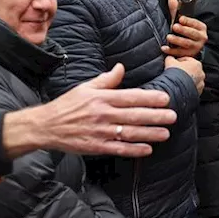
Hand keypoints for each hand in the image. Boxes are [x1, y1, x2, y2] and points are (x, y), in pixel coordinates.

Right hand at [3, 63, 175, 158]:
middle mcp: (103, 115)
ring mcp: (100, 132)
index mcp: (101, 98)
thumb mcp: (85, 87)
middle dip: (156, 116)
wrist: (46, 126)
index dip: (149, 98)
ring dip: (150, 134)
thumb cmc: (67, 105)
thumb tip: (121, 68)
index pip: (130, 97)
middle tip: (173, 116)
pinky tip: (147, 149)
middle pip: (134, 115)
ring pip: (130, 133)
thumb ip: (106, 80)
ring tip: (166, 133)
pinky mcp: (96, 147)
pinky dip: (134, 149)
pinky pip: (119, 149)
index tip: (165, 98)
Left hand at [163, 0, 207, 56]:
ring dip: (177, 40)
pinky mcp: (189, 55)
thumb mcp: (182, 21)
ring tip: (169, 37)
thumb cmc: (186, 31)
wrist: (190, 47)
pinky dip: (172, 51)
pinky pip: (180, 53)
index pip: (196, 23)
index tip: (180, 19)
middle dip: (183, 30)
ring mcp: (196, 47)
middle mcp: (201, 37)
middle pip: (192, 34)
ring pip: (187, 44)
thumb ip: (176, 10)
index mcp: (201, 28)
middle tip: (174, 26)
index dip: (188, 21)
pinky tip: (164, 48)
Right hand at [165, 56, 203, 93]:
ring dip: (187, 79)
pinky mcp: (198, 91)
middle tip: (176, 73)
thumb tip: (170, 58)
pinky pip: (193, 87)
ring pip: (193, 79)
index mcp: (196, 63)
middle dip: (184, 71)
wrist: (176, 89)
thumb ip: (171, 58)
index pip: (187, 59)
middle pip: (191, 70)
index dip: (179, 61)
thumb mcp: (170, 62)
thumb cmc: (175, 74)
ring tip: (179, 81)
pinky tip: (181, 87)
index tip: (174, 64)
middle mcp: (201, 73)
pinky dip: (188, 87)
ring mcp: (201, 83)